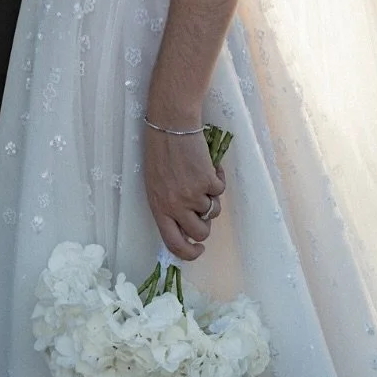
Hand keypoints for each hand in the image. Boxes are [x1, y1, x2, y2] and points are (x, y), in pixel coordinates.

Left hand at [143, 127, 225, 262]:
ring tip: (201, 177)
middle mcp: (175, 206)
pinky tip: (208, 165)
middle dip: (206, 225)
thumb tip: (186, 222)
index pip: (173, 243)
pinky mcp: (208, 181)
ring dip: (211, 197)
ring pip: (213, 210)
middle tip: (204, 210)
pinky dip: (218, 178)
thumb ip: (167, 205)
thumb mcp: (156, 184)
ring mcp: (193, 194)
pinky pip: (220, 190)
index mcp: (158, 207)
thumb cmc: (159, 151)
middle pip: (200, 232)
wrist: (171, 124)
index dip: (189, 253)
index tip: (198, 249)